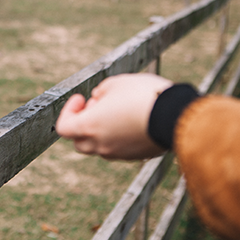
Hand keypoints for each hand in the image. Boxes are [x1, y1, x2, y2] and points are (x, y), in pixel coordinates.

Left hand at [55, 73, 172, 159]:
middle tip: (96, 105)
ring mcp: (119, 153)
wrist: (176, 115)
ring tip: (117, 110)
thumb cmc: (142, 95)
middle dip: (83, 123)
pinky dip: (118, 136)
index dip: (68, 111)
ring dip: (101, 130)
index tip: (80, 98)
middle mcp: (101, 145)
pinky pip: (119, 148)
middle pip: (79, 140)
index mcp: (89, 127)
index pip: (64, 127)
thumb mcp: (116, 83)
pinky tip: (132, 120)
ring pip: (100, 146)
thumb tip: (98, 98)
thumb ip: (101, 92)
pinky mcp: (136, 156)